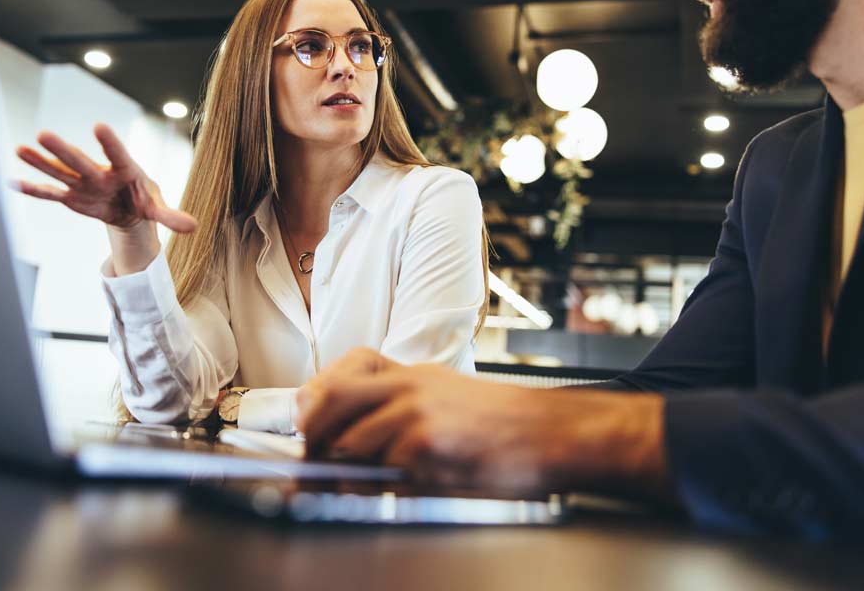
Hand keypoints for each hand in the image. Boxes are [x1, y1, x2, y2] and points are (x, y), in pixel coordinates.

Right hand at [12, 123, 196, 233]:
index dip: (109, 142)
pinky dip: (34, 190)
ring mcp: (82, 183)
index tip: (99, 126)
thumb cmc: (143, 198)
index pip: (117, 153)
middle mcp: (99, 172)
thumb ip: (171, 215)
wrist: (127, 206)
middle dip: (62, 149)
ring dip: (40, 163)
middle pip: (80, 160)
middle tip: (43, 133)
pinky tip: (14, 182)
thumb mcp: (158, 207)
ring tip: (19, 149)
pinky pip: (51, 193)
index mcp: (124, 169)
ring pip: (60, 172)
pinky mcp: (71, 197)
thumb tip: (194, 227)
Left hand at [297, 348, 672, 499]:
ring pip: (348, 441)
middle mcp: (408, 384)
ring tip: (358, 485)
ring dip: (346, 470)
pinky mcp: (428, 440)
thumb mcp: (449, 398)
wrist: (554, 433)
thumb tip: (352, 440)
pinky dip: (380, 485)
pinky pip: (382, 468)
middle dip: (315, 437)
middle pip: (328, 401)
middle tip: (316, 463)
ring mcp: (416, 410)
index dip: (314, 403)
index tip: (310, 429)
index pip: (339, 374)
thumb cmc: (507, 425)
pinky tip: (397, 489)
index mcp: (411, 373)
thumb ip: (403, 408)